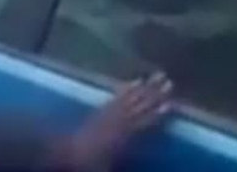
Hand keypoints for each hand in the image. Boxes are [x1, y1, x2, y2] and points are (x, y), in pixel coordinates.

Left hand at [50, 72, 172, 171]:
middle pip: (140, 104)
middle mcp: (117, 121)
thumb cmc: (89, 165)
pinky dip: (127, 89)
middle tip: (169, 82)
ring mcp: (109, 113)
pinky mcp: (101, 110)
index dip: (157, 114)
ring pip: (130, 96)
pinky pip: (117, 96)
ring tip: (157, 75)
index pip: (144, 123)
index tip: (171, 105)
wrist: (65, 153)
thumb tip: (142, 167)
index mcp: (122, 137)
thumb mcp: (109, 171)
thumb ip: (126, 169)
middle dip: (155, 93)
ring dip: (144, 86)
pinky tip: (133, 82)